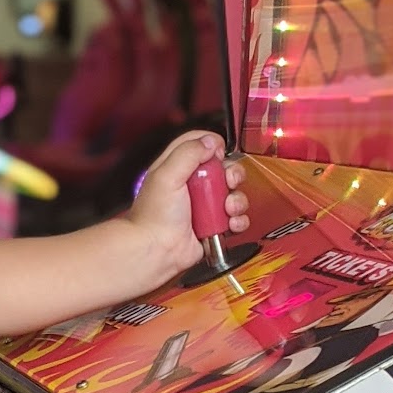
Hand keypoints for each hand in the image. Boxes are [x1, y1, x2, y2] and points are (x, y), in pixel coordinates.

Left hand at [125, 131, 249, 279]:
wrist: (157, 251)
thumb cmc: (154, 216)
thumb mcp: (167, 175)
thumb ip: (188, 153)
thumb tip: (210, 141)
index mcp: (177, 167)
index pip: (198, 143)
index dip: (212, 144)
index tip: (218, 152)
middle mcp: (193, 185)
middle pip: (223, 168)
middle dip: (232, 174)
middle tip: (228, 182)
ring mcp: (205, 206)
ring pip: (233, 193)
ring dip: (236, 200)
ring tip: (227, 208)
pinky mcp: (214, 225)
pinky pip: (236, 218)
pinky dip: (238, 220)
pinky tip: (230, 223)